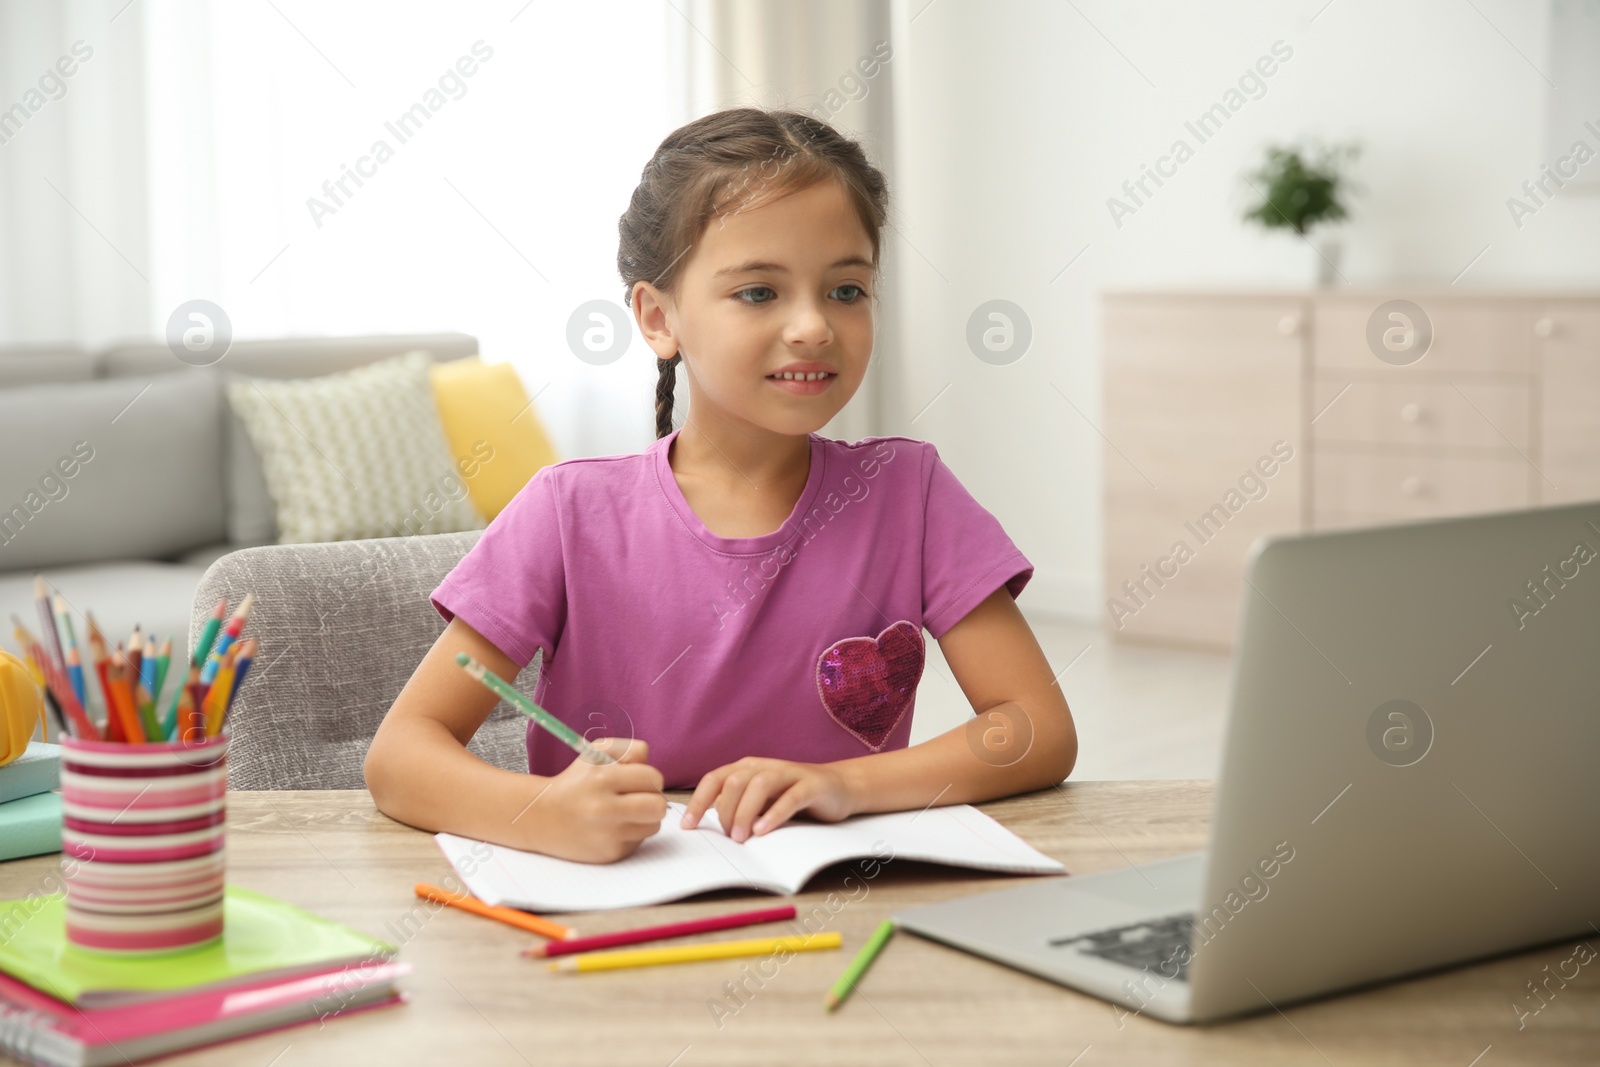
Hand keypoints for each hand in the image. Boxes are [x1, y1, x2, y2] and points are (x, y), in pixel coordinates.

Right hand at [526, 737, 666, 863]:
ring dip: (645, 818)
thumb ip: (629, 750)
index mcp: (602, 779)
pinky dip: (632, 833)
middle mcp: (604, 809)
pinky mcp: (610, 854)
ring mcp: (607, 835)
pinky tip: (613, 827)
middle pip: (659, 806)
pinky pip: (640, 841)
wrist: (542, 817)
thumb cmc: (575, 782)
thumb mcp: (596, 753)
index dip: (649, 777)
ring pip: (654, 825)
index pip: (652, 778)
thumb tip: (650, 763)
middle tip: (640, 798)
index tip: (637, 780)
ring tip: (624, 812)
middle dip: (654, 799)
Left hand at [680, 757, 855, 841]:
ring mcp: (789, 774)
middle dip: (726, 812)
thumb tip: (709, 822)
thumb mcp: (760, 800)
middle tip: (730, 838)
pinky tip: (764, 830)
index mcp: (748, 768)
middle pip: (734, 782)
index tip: (687, 826)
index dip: (697, 802)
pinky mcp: (811, 785)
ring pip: (759, 785)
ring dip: (745, 813)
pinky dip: (774, 813)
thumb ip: (738, 806)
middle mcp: (765, 767)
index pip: (714, 779)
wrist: (839, 787)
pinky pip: (791, 797)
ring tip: (742, 837)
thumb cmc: (793, 797)